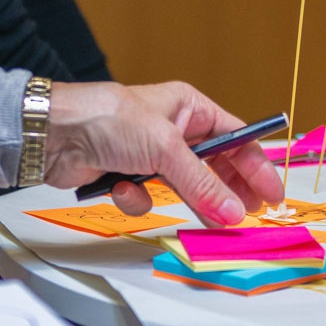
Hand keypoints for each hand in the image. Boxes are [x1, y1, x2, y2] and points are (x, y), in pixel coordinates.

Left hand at [43, 81, 284, 222]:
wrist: (55, 134)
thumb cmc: (111, 118)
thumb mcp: (165, 148)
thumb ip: (201, 183)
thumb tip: (232, 211)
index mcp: (189, 107)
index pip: (234, 138)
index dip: (255, 165)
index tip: (270, 193)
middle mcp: (172, 129)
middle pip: (213, 165)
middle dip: (226, 189)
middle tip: (246, 214)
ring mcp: (149, 154)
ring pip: (181, 185)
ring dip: (184, 199)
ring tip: (204, 218)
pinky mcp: (126, 175)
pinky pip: (148, 195)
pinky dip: (138, 197)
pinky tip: (124, 189)